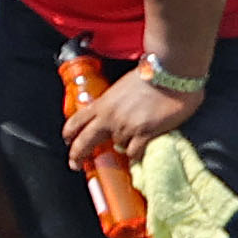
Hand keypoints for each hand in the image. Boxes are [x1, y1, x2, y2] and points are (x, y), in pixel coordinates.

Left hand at [63, 62, 205, 173]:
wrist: (169, 74)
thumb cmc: (150, 75)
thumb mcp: (122, 87)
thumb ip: (115, 102)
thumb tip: (116, 110)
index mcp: (103, 103)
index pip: (77, 120)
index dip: (69, 132)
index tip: (67, 139)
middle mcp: (110, 117)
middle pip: (85, 140)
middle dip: (77, 154)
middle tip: (75, 164)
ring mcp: (126, 127)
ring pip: (118, 146)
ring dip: (123, 146)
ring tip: (133, 142)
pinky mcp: (145, 134)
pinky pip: (135, 153)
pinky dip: (136, 155)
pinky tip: (139, 154)